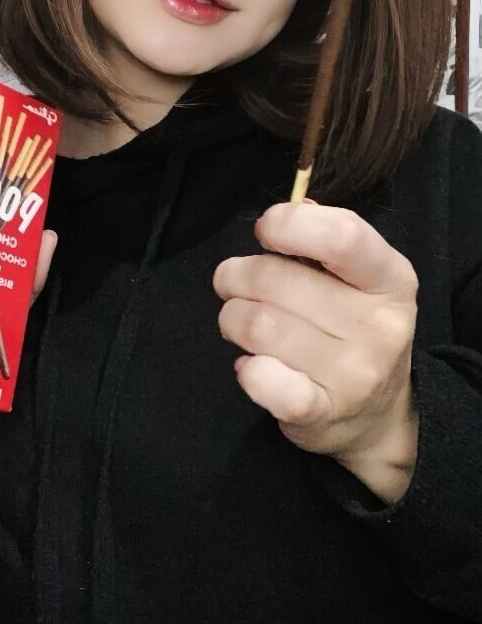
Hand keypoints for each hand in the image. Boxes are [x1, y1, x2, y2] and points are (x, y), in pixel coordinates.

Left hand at [212, 199, 418, 473]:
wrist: (379, 416)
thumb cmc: (354, 329)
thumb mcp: (360, 280)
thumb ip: (325, 240)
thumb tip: (291, 207)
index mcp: (392, 279)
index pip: (342, 236)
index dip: (289, 224)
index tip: (265, 230)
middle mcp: (379, 326)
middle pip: (278, 280)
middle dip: (237, 275)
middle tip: (233, 284)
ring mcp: (354, 374)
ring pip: (259, 325)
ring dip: (232, 317)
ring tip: (239, 322)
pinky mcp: (321, 412)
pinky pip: (262, 379)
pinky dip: (246, 369)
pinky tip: (251, 364)